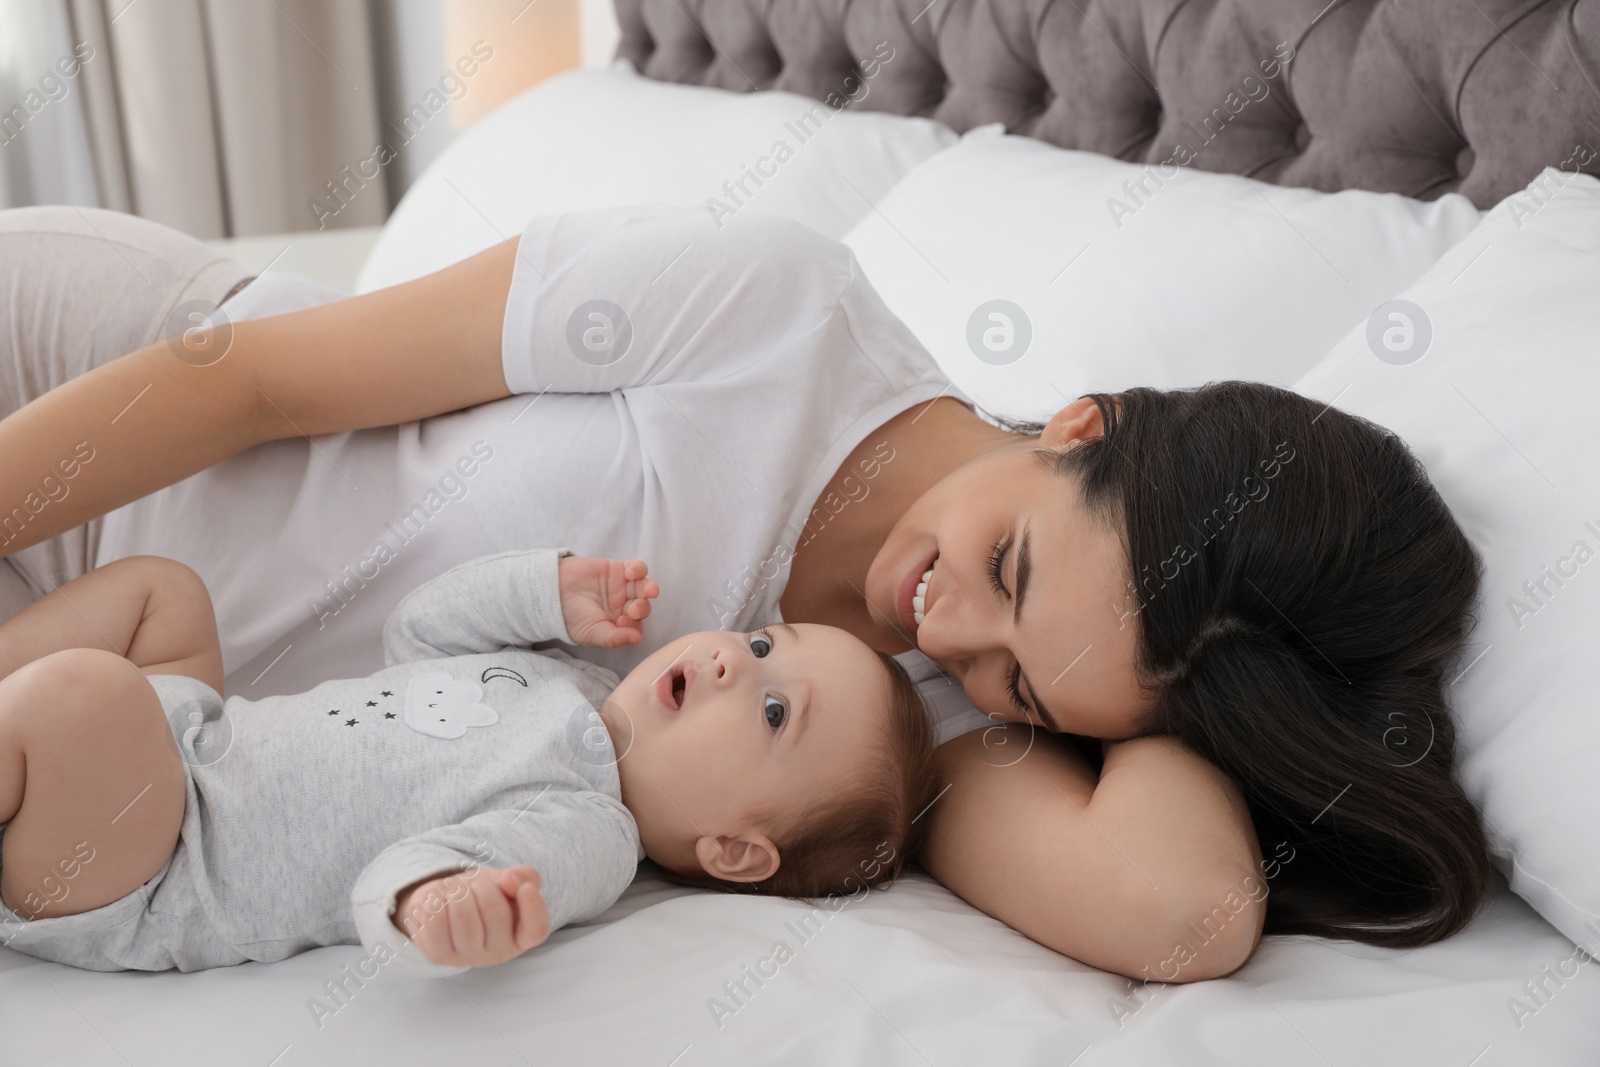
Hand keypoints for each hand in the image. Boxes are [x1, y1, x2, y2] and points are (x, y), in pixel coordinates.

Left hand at [393, 865, 549, 968]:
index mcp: (521, 935)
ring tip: (457, 892)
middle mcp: (498, 953)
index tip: (526, 888)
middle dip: (484, 888)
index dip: (534, 909)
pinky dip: (435, 902)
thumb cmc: (484, 893)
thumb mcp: (508, 880)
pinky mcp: (439, 955)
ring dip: (458, 894)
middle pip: (496, 914)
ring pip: (464, 920)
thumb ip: (523, 876)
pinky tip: (439, 903)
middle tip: (477, 885)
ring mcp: (467, 958)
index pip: (536, 930)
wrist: (447, 902)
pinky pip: (436, 924)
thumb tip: (511, 880)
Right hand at [557, 556, 658, 647]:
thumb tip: (637, 639)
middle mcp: (624, 606)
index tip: (622, 622)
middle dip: (642, 608)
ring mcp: (624, 587)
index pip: (636, 626)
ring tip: (649, 590)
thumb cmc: (571, 616)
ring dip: (649, 588)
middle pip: (642, 606)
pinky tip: (631, 573)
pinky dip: (639, 570)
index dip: (634, 625)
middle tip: (632, 609)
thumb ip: (614, 638)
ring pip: (644, 588)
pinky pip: (637, 568)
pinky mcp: (619, 569)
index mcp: (619, 624)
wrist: (554, 590)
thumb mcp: (591, 633)